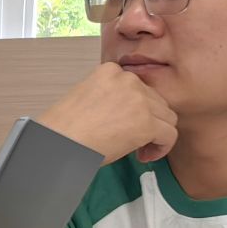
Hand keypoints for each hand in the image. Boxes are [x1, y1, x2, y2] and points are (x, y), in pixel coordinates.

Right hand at [40, 63, 177, 165]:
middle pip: (156, 101)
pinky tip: (144, 156)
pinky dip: (162, 148)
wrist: (57, 143)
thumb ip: (111, 97)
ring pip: (167, 117)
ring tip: (138, 150)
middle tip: (132, 140)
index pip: (138, 88)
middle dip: (149, 121)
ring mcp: (140, 100)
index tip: (125, 124)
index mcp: (110, 71)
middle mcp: (128, 80)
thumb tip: (130, 113)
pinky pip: (169, 135)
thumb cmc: (63, 129)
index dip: (136, 109)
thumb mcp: (86, 98)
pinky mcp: (147, 123)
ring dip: (156, 134)